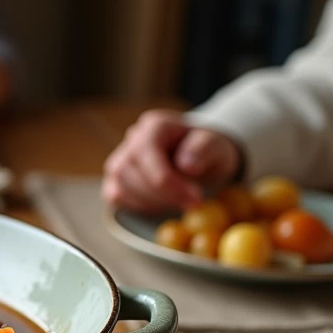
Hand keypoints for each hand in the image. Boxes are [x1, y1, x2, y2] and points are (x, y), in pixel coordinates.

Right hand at [102, 110, 242, 212]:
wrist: (198, 159)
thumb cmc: (206, 151)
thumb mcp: (217, 146)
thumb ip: (204, 149)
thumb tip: (186, 165)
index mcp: (155, 125)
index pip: (146, 152)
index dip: (167, 181)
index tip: (195, 198)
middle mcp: (132, 139)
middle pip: (129, 171)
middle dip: (161, 194)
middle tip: (191, 204)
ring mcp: (119, 159)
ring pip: (120, 186)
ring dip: (151, 203)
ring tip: (178, 203)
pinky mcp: (115, 180)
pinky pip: (115, 197)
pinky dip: (138, 207)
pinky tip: (162, 205)